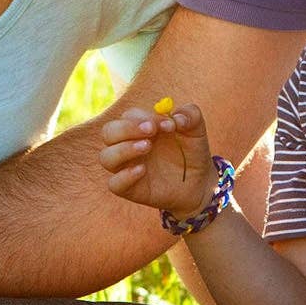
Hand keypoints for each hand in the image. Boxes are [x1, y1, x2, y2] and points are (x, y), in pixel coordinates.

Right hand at [99, 102, 214, 215]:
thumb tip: (176, 118)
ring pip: (106, 157)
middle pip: (109, 132)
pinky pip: (114, 184)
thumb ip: (191, 115)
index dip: (143, 116)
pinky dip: (125, 176)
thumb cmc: (191, 150)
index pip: (128, 116)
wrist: (199, 181)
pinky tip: (143, 170)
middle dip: (127, 128)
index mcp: (139, 127)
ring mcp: (127, 167)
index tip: (165, 123)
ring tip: (148, 147)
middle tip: (151, 130)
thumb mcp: (196, 129)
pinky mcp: (130, 189)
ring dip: (123, 149)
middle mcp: (128, 145)